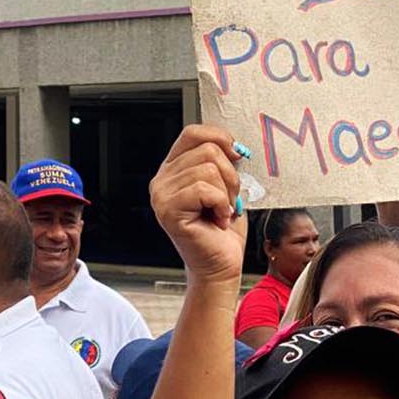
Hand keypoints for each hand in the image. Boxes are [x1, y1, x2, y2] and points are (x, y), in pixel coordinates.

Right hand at [150, 125, 247, 284]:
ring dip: (226, 194)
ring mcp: (161, 195)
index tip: (237, 156)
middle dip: (230, 176)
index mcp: (173, 169)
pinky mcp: (168, 210)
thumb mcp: (226, 186)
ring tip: (221, 212)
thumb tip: (234, 146)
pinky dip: (220, 204)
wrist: (221, 265)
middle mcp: (162, 180)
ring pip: (208, 169)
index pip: (193, 133)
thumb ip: (223, 162)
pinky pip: (205, 189)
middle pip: (207, 150)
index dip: (220, 137)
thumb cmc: (223, 230)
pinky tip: (217, 219)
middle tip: (228, 201)